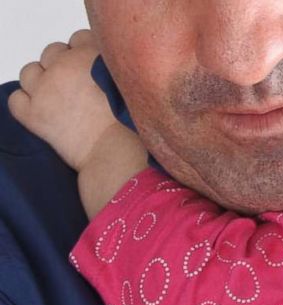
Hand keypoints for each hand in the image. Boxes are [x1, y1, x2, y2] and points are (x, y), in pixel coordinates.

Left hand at [8, 30, 119, 170]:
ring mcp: (44, 89)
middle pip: (53, 52)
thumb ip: (114, 68)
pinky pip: (16, 99)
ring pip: (30, 72)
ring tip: (57, 99)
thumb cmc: (132, 125)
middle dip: (62, 66)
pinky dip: (26, 103)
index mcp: (90, 54)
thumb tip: (103, 66)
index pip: (79, 38)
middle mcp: (63, 65)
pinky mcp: (32, 113)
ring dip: (41, 81)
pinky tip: (41, 111)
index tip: (92, 70)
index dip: (85, 54)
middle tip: (78, 88)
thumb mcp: (131, 84)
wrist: (116, 153)